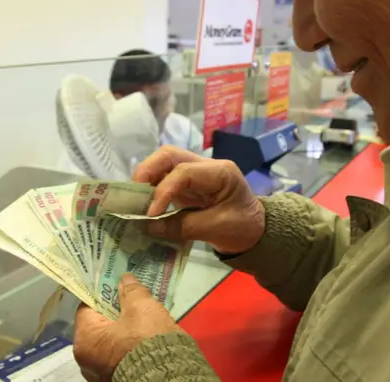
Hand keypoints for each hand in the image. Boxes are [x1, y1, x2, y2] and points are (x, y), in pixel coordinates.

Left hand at [73, 274, 181, 381]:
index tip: (117, 284)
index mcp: (85, 341)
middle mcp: (87, 360)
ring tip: (142, 316)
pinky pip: (120, 355)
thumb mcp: (141, 307)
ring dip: (124, 328)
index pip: (87, 307)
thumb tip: (125, 280)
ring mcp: (101, 373)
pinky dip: (129, 344)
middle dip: (115, 311)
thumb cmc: (147, 340)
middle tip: (132, 299)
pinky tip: (144, 335)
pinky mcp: (117, 378)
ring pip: (110, 341)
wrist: (168, 376)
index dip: (103, 292)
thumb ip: (131, 291)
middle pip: (99, 325)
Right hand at [136, 146, 264, 254]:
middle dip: (147, 171)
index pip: (184, 171)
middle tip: (132, 194)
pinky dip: (151, 188)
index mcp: (221, 172)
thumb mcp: (216, 230)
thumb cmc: (243, 228)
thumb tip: (147, 226)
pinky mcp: (188, 185)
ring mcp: (196, 173)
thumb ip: (181, 227)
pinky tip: (142, 202)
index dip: (163, 190)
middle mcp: (206, 166)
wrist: (257, 233)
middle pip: (170, 155)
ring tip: (134, 198)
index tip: (150, 213)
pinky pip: (165, 178)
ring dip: (147, 178)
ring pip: (165, 163)